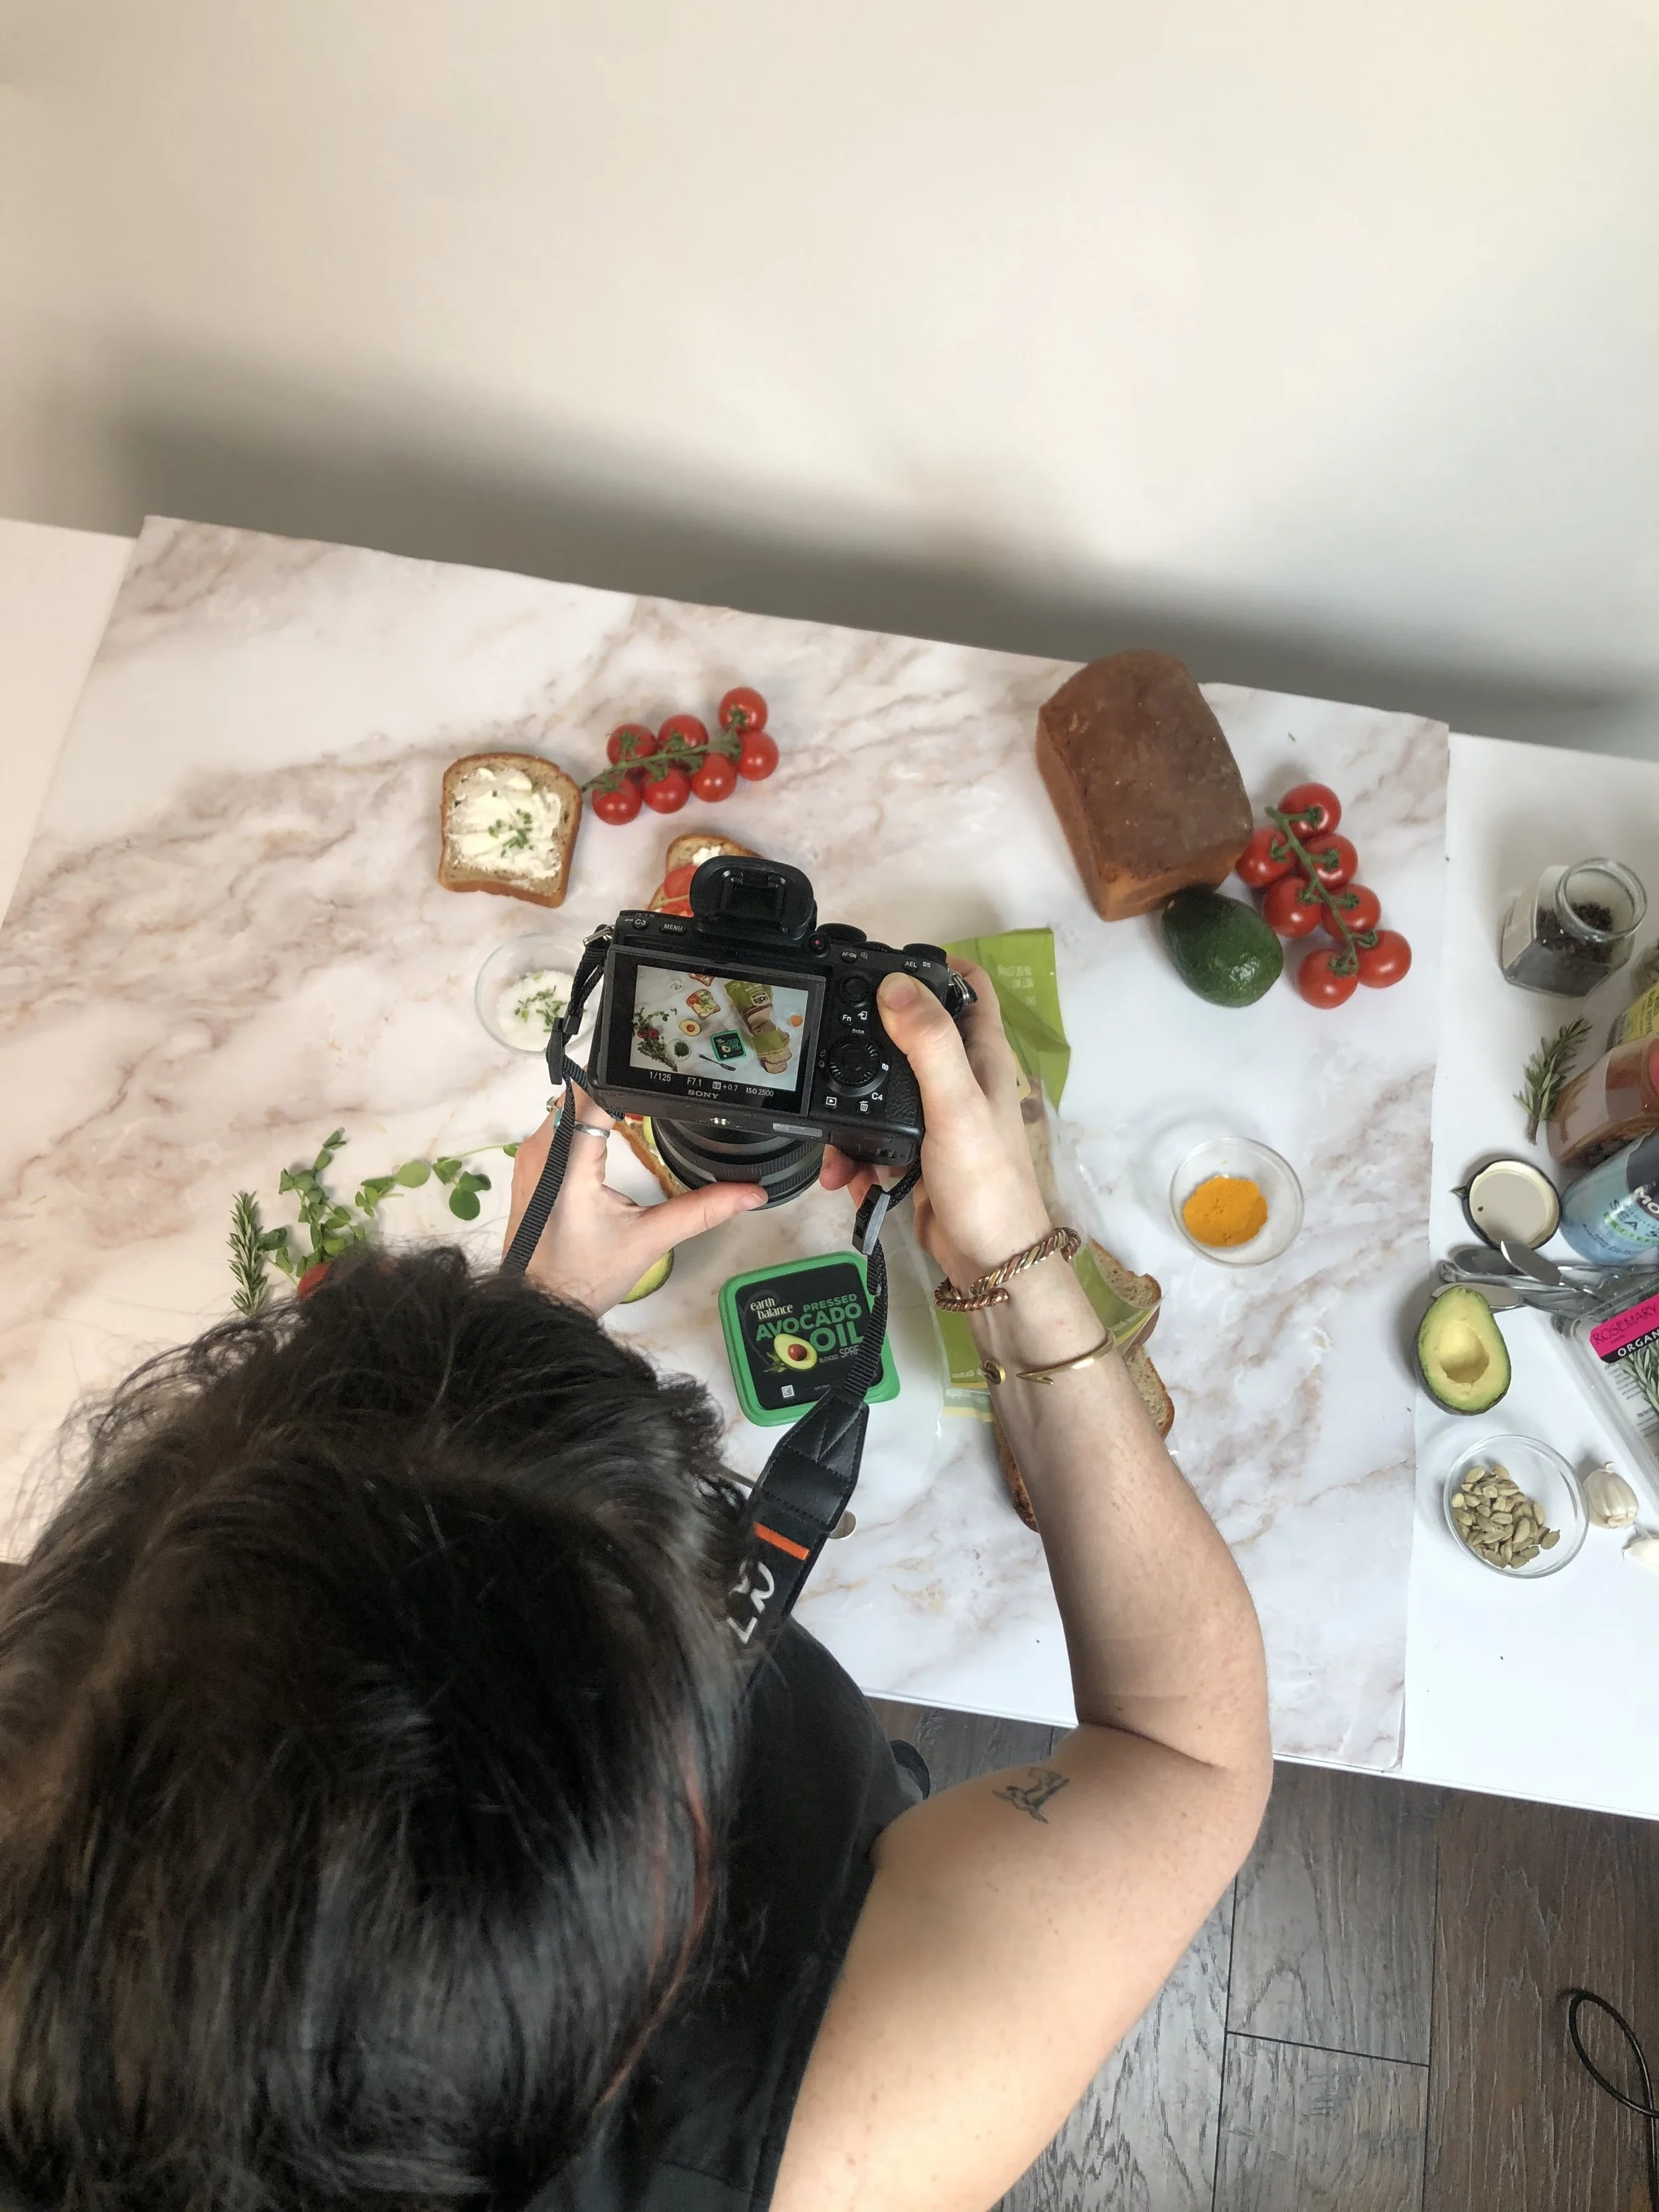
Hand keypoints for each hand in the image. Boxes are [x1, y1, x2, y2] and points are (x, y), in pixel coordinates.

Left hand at [503, 1098, 764, 1314]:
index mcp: (568, 1162)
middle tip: (662, 1083)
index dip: (629, 1081)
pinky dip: (586, 1119)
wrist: (539, 1305)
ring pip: (568, 1105)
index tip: (664, 1076)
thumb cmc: (585, 1275)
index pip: (596, 1095)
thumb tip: (750, 1193)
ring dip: (602, 1100)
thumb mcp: (649, 1240)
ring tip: (644, 1102)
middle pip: (582, 1092)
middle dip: (620, 1085)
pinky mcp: (531, 1166)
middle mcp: (542, 1150)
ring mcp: (531, 1156)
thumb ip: (702, 1210)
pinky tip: (615, 1127)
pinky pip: (558, 1125)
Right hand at [819, 961, 1052, 1289]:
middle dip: (866, 1042)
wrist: (987, 1259)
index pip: (967, 987)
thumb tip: (894, 983)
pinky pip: (874, 1141)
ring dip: (850, 1115)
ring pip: (882, 1093)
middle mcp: (962, 1079)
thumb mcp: (955, 1104)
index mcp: (982, 1055)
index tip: (884, 966)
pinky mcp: (917, 1155)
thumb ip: (928, 1043)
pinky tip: (845, 1178)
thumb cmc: (983, 1179)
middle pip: (910, 1036)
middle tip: (826, 1048)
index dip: (933, 966)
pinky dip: (855, 1156)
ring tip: (832, 1149)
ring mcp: (938, 1119)